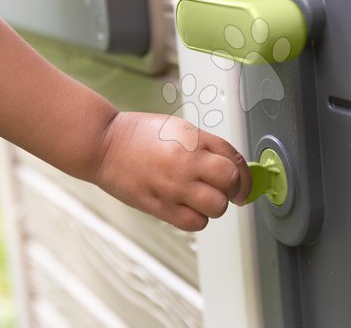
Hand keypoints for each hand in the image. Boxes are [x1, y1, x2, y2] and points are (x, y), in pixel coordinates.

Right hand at [93, 112, 251, 230]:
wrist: (104, 146)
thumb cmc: (138, 135)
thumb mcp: (178, 128)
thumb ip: (205, 145)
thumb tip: (231, 167)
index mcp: (192, 138)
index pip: (234, 157)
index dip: (246, 174)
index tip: (245, 183)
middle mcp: (186, 161)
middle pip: (230, 181)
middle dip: (234, 188)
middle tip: (227, 191)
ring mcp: (173, 185)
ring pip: (216, 206)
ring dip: (215, 206)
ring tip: (204, 199)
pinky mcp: (160, 206)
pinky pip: (194, 222)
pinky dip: (197, 219)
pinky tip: (188, 208)